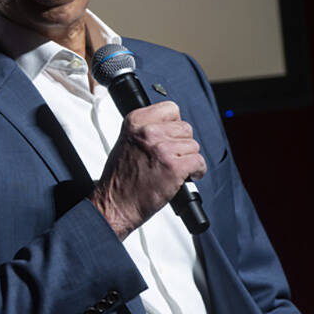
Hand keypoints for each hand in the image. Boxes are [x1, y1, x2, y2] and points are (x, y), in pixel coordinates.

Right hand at [92, 101, 206, 239]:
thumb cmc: (120, 179)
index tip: (171, 136)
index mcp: (135, 121)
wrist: (115, 204)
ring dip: (188, 159)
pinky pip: (199, 162)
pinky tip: (186, 176)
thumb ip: (145, 130)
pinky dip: (197, 171)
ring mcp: (162, 149)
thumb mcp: (126, 142)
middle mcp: (148, 132)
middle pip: (185, 128)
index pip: (171, 109)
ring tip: (174, 168)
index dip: (174, 125)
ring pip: (193, 146)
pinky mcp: (174, 167)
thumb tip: (170, 126)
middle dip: (182, 143)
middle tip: (171, 157)